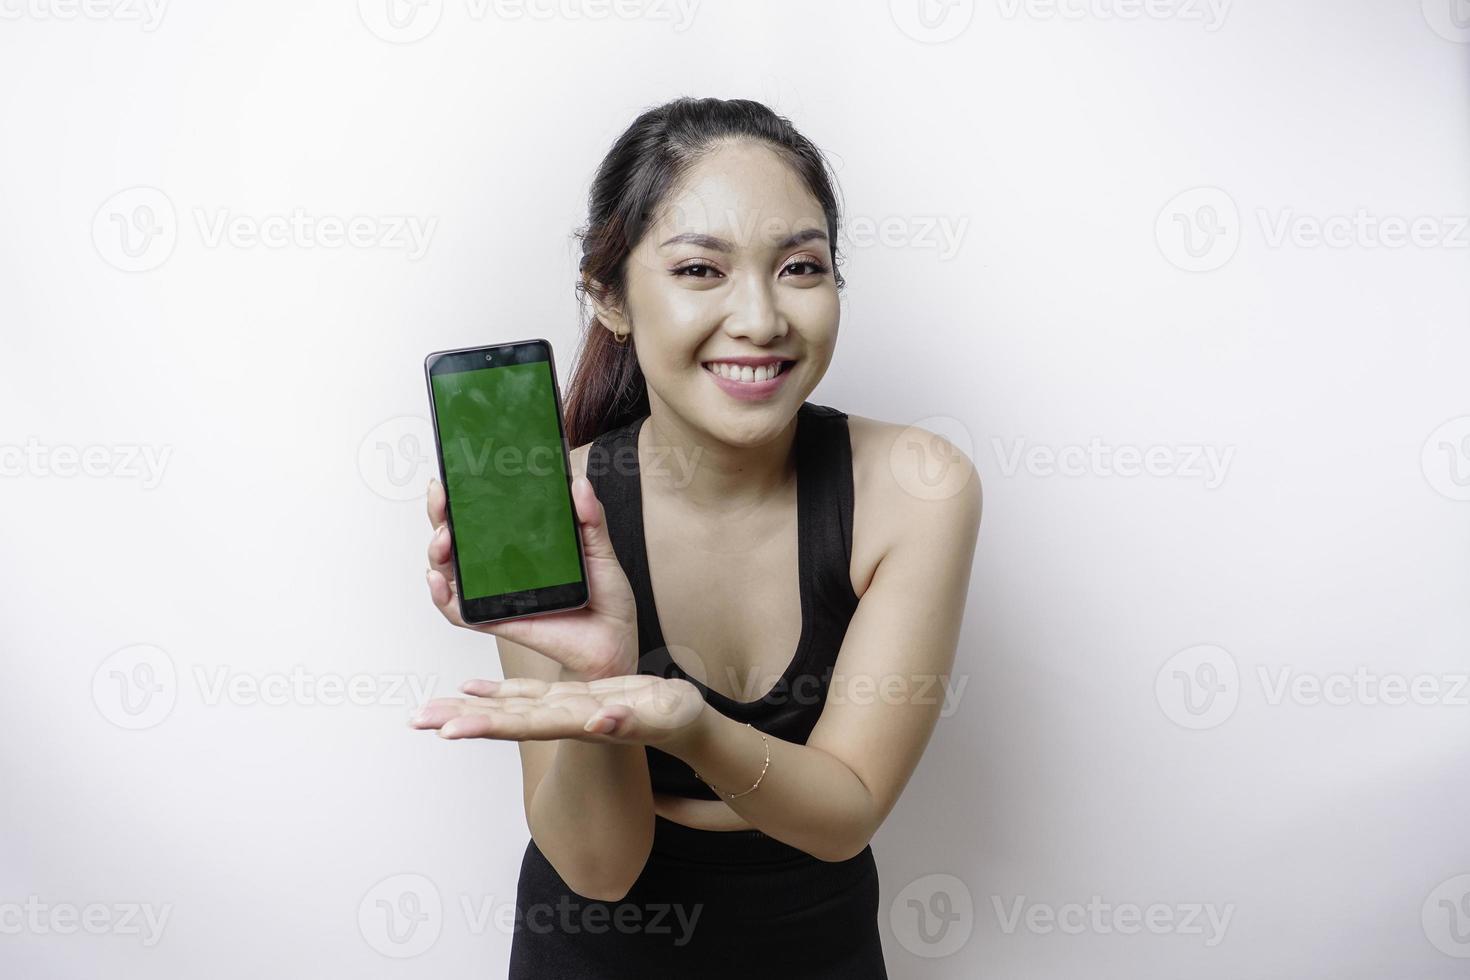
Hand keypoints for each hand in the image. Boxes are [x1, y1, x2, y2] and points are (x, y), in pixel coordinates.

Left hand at [410, 675, 706, 747]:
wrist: (686, 724)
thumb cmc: (676, 720)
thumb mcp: (658, 716)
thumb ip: (628, 722)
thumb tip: (598, 724)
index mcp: (579, 723)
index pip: (524, 725)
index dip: (487, 725)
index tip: (449, 731)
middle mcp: (563, 719)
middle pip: (503, 719)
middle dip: (460, 719)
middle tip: (417, 719)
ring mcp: (563, 710)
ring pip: (506, 707)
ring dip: (466, 708)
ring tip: (427, 709)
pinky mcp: (570, 698)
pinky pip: (523, 694)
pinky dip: (495, 691)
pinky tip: (470, 686)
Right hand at [425, 474, 639, 680]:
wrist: (615, 637)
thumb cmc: (604, 595)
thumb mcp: (599, 547)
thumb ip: (589, 516)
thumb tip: (579, 483)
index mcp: (521, 545)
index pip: (480, 518)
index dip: (460, 497)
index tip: (453, 475)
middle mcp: (501, 568)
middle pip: (456, 540)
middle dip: (439, 514)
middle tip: (440, 494)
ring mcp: (497, 594)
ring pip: (450, 573)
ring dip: (437, 553)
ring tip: (443, 536)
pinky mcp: (498, 620)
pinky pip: (460, 613)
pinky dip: (442, 598)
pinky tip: (439, 580)